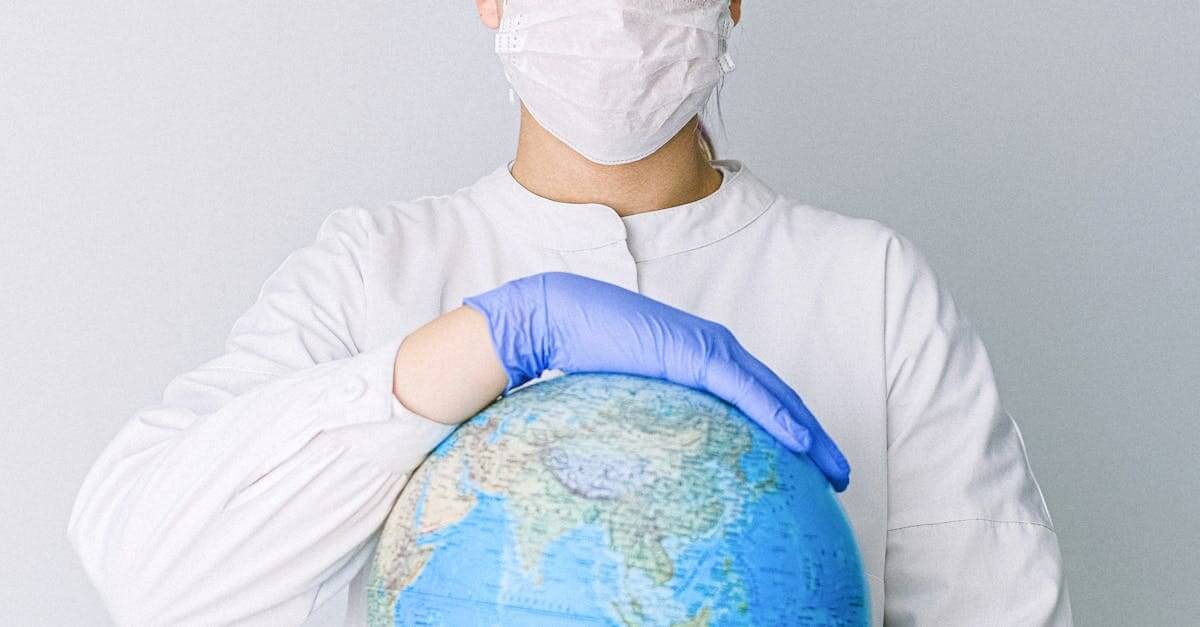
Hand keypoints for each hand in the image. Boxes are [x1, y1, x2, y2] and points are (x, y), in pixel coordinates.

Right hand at [462, 271, 850, 490]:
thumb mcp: (629, 396)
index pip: (757, 398)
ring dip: (808, 434)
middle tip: (837, 475)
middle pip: (778, 399)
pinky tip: (800, 442)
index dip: (789, 428)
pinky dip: (778, 416)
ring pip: (774, 397)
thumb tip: (648, 465)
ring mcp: (710, 350)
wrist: (560, 317)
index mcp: (702, 360)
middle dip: (814, 438)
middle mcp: (716, 352)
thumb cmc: (586, 355)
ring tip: (832, 469)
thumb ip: (649, 419)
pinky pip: (747, 391)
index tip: (809, 464)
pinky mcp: (696, 354)